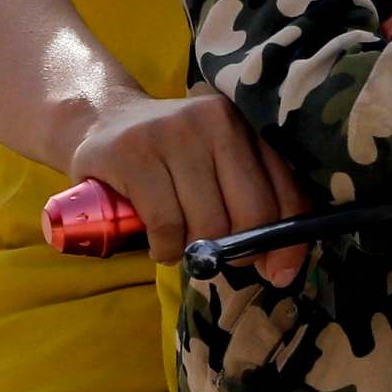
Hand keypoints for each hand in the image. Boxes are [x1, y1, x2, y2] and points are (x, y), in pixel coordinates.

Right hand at [66, 86, 308, 282]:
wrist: (103, 120)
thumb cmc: (172, 155)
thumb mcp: (218, 163)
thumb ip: (253, 203)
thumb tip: (281, 268)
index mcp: (246, 124)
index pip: (286, 188)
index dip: (288, 239)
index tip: (280, 272)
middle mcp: (216, 121)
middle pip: (250, 212)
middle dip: (238, 249)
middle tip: (217, 255)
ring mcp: (173, 133)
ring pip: (207, 224)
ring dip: (195, 251)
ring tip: (180, 240)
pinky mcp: (135, 154)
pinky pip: (166, 225)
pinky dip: (166, 249)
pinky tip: (160, 243)